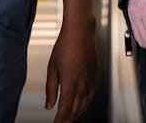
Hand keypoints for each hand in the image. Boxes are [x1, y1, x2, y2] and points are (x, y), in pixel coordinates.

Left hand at [45, 0, 96, 121]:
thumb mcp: (52, 68)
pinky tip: (82, 103)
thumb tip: (49, 105)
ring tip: (70, 117)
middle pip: (76, 110)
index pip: (65, 110)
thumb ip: (51, 89)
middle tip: (61, 122)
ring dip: (77, 112)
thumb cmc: (64, 46)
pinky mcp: (96, 76)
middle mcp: (82, 86)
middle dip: (68, 118)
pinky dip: (86, 103)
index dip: (60, 120)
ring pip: (85, 104)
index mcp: (70, 85)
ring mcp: (91, 81)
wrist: (80, 32)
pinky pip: (91, 95)